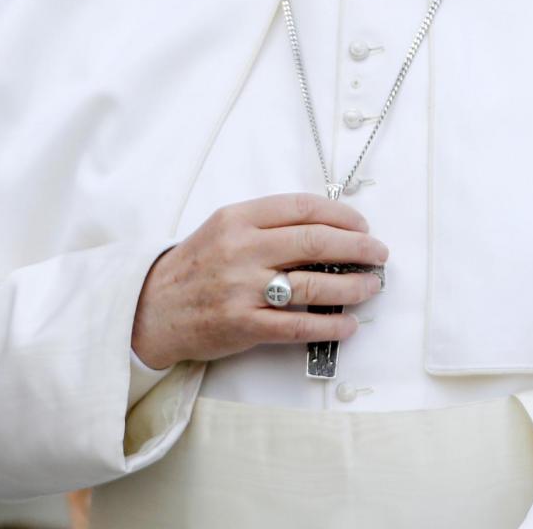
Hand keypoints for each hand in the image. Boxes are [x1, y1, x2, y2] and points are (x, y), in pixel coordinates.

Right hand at [130, 192, 387, 369]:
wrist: (152, 308)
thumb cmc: (196, 266)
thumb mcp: (224, 228)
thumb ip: (267, 224)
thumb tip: (327, 226)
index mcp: (239, 218)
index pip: (303, 208)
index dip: (342, 214)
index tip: (362, 225)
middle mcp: (243, 249)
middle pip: (316, 241)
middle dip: (358, 247)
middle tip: (379, 254)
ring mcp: (244, 288)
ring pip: (314, 283)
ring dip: (353, 286)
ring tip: (371, 287)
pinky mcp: (244, 325)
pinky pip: (299, 325)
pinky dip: (331, 325)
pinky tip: (349, 325)